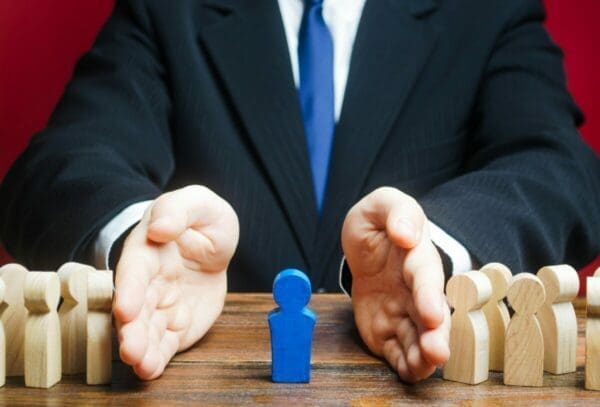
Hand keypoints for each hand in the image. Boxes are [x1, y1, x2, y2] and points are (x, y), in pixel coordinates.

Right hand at [113, 185, 238, 379]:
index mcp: (148, 249)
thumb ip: (180, 210)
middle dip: (131, 329)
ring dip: (141, 349)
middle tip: (131, 349)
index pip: (135, 270)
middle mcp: (147, 281)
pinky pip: (163, 343)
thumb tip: (161, 226)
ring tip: (140, 364)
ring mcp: (159, 305)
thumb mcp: (199, 204)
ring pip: (145, 329)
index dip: (129, 289)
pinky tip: (151, 370)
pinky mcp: (174, 324)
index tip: (126, 307)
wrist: (209, 244)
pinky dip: (156, 357)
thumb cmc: (198, 220)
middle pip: (135, 307)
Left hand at [341, 187, 449, 382]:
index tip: (432, 313)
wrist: (367, 249)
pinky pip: (399, 351)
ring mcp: (404, 313)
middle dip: (435, 333)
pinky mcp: (389, 331)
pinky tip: (410, 373)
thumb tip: (406, 233)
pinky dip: (406, 364)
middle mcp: (417, 291)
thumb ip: (397, 212)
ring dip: (424, 355)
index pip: (425, 277)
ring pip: (419, 337)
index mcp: (417, 258)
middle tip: (437, 350)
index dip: (429, 295)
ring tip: (426, 366)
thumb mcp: (382, 205)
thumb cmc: (380, 225)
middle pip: (430, 315)